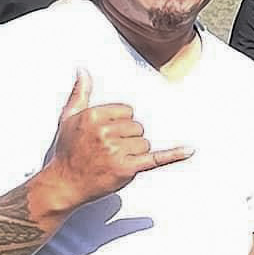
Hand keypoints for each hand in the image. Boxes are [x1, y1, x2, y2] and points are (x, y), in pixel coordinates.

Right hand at [36, 70, 192, 209]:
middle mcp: (105, 132)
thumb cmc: (67, 152)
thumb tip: (83, 71)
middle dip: (127, 139)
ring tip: (113, 160)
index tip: (107, 135)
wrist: (64, 184)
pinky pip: (156, 158)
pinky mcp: (127, 169)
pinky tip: (189, 150)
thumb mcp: (69, 118)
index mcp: (94, 116)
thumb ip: (80, 93)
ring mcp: (116, 151)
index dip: (121, 123)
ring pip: (144, 143)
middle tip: (108, 150)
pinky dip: (174, 155)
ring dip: (134, 153)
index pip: (127, 111)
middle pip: (138, 127)